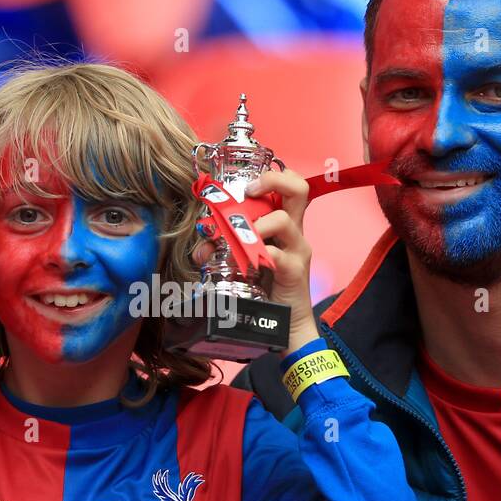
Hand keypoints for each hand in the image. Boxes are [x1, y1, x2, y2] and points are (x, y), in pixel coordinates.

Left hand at [192, 169, 318, 355]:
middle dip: (271, 181)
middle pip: (299, 189)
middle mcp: (295, 232)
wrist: (288, 325)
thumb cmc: (266, 288)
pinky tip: (246, 264)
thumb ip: (223, 250)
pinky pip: (278, 256)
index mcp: (286, 224)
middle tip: (248, 192)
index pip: (291, 186)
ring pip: (283, 220)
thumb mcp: (244, 262)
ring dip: (254, 225)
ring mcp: (298, 250)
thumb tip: (201, 248)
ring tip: (238, 240)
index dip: (273, 175)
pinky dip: (257, 255)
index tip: (247, 185)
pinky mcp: (295, 272)